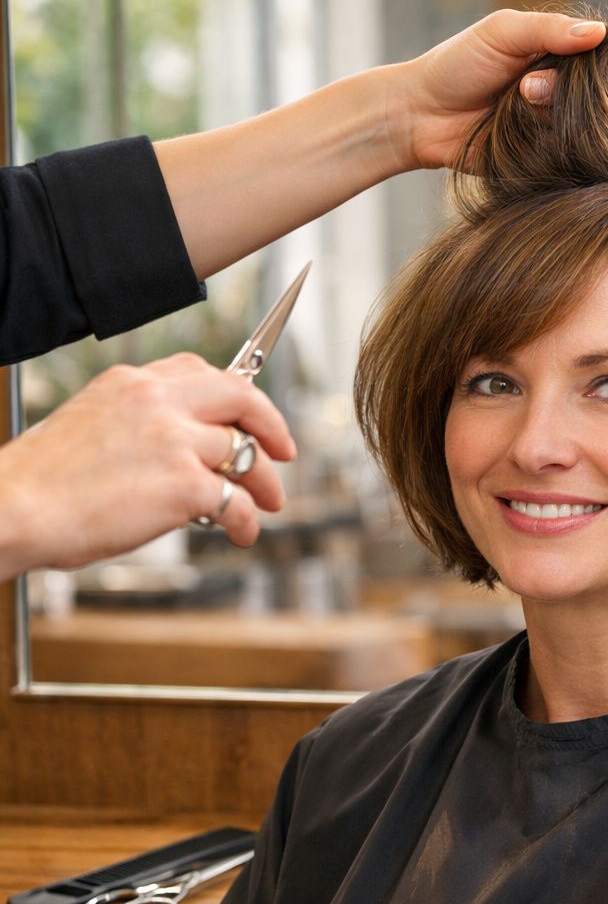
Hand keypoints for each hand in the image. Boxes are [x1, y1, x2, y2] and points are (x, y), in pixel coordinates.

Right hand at [0, 354, 296, 578]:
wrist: (12, 509)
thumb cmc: (41, 483)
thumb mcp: (89, 425)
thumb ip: (138, 422)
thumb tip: (182, 444)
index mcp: (131, 382)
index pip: (200, 370)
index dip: (236, 395)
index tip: (250, 414)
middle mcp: (157, 400)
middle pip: (241, 396)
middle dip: (271, 426)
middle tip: (284, 453)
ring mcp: (174, 439)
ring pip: (244, 452)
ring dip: (262, 483)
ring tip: (264, 505)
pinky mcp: (183, 482)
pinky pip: (236, 499)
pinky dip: (246, 520)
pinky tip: (242, 533)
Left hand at [395, 10, 607, 170]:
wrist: (420, 116)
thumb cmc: (456, 65)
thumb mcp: (501, 33)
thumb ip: (548, 30)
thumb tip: (597, 33)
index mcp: (552, 49)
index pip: (600, 48)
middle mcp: (559, 85)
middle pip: (601, 85)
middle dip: (574, 82)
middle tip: (531, 84)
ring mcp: (553, 120)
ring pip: (587, 118)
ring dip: (555, 107)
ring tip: (518, 100)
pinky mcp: (545, 153)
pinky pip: (568, 148)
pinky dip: (551, 137)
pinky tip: (521, 130)